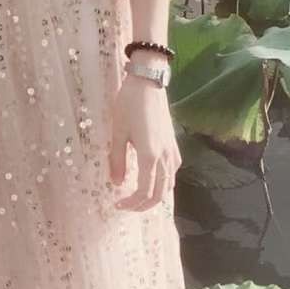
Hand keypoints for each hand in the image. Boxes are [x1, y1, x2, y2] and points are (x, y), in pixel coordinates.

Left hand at [108, 72, 181, 210]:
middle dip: (143, 205)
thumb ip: (116, 159)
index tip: (117, 205)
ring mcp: (172, 150)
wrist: (148, 82)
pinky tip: (153, 180)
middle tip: (126, 206)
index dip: (131, 203)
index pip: (144, 191)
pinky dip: (164, 183)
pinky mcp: (173, 143)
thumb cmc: (129, 104)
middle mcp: (165, 157)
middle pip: (160, 193)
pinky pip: (173, 171)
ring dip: (155, 195)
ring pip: (169, 184)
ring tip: (138, 197)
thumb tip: (115, 183)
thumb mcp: (117, 132)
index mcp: (150, 156)